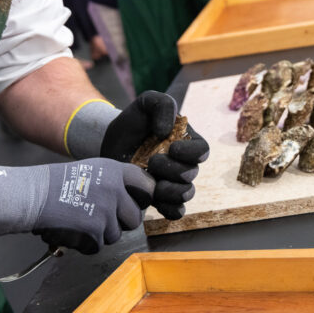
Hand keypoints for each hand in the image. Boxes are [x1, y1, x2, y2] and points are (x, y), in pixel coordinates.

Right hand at [34, 159, 153, 253]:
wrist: (34, 195)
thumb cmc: (58, 183)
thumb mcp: (92, 170)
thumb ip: (114, 181)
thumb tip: (132, 198)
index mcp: (115, 172)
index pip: (147, 186)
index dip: (143, 197)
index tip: (136, 203)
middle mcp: (114, 191)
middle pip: (135, 218)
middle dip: (122, 222)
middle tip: (105, 219)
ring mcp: (105, 213)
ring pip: (115, 235)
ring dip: (101, 233)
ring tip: (81, 220)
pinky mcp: (94, 232)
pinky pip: (98, 246)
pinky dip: (86, 243)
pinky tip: (73, 229)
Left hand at [101, 91, 209, 219]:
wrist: (110, 141)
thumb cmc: (133, 121)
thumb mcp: (147, 101)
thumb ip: (162, 104)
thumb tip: (166, 131)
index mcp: (186, 142)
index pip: (203, 151)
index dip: (192, 153)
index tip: (172, 147)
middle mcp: (183, 163)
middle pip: (192, 174)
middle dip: (173, 169)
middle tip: (152, 161)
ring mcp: (172, 182)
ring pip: (185, 195)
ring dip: (170, 190)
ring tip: (150, 181)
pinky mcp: (159, 198)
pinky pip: (175, 211)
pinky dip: (169, 208)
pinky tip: (153, 199)